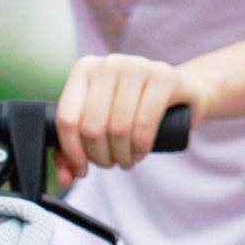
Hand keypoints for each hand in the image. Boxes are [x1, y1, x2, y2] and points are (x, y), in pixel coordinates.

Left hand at [53, 54, 208, 187]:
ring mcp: (137, 66)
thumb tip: (65, 180)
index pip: (67, 119)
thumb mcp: (98, 126)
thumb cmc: (131, 110)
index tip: (82, 170)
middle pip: (92, 127)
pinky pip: (143, 124)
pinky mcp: (164, 77)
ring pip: (117, 128)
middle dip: (100, 157)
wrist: (179, 91)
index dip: (72, 153)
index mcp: (84, 70)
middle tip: (110, 163)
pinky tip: (140, 153)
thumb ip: (72, 152)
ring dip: (121, 155)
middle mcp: (108, 63)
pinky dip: (140, 147)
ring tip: (125, 160)